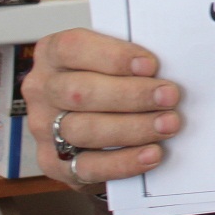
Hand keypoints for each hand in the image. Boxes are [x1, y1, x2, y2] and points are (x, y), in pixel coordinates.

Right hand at [24, 28, 181, 188]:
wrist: (95, 125)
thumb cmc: (108, 80)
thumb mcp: (111, 60)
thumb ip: (129, 60)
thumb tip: (172, 65)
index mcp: (52, 54)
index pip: (73, 48)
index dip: (113, 56)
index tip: (150, 65)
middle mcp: (42, 90)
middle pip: (79, 92)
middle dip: (131, 95)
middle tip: (169, 97)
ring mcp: (43, 128)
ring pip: (84, 130)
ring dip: (133, 128)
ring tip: (168, 124)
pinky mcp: (54, 163)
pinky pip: (88, 167)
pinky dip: (124, 161)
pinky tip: (152, 153)